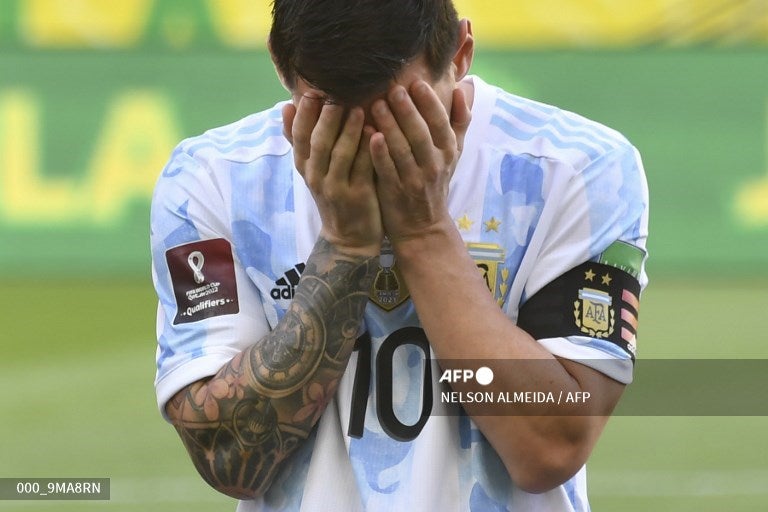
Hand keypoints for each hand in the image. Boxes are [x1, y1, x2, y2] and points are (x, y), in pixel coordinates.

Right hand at [283, 95, 382, 254]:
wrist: (350, 239)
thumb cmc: (334, 194)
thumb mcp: (312, 169)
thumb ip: (301, 139)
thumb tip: (286, 106)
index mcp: (306, 166)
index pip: (299, 136)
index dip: (304, 114)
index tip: (311, 91)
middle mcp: (317, 177)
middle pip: (318, 143)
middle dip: (325, 118)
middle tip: (334, 95)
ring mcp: (337, 188)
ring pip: (340, 156)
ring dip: (348, 131)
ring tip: (358, 109)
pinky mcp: (359, 197)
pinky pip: (363, 170)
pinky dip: (368, 151)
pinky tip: (376, 133)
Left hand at [369, 81, 470, 242]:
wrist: (423, 226)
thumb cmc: (435, 182)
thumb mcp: (453, 153)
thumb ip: (459, 122)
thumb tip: (462, 89)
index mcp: (448, 151)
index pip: (440, 123)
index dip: (429, 103)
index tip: (416, 83)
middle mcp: (434, 165)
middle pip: (421, 134)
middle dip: (408, 110)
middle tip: (393, 88)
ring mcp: (414, 179)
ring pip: (403, 150)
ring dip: (390, 126)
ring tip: (377, 105)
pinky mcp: (395, 192)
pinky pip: (387, 169)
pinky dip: (379, 153)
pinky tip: (369, 135)